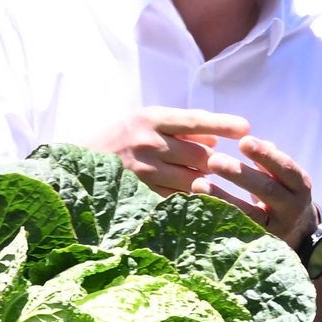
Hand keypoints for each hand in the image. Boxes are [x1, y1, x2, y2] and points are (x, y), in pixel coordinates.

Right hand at [85, 106, 253, 202]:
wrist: (74, 165)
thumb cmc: (118, 140)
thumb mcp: (144, 122)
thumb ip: (179, 128)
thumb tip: (214, 138)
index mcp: (150, 119)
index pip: (194, 120)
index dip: (223, 123)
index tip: (246, 127)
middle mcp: (148, 143)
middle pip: (200, 155)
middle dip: (216, 162)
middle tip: (229, 168)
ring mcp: (144, 172)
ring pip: (193, 180)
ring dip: (208, 183)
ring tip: (217, 186)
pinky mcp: (141, 196)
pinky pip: (177, 199)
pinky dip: (191, 200)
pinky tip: (199, 202)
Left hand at [195, 132, 319, 254]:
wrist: (299, 233)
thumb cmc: (283, 193)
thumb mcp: (284, 176)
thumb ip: (269, 159)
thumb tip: (252, 140)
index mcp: (300, 185)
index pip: (285, 168)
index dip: (265, 155)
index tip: (243, 142)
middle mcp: (292, 208)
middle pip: (267, 190)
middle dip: (240, 174)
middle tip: (214, 160)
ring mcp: (277, 228)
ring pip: (250, 213)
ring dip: (223, 198)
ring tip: (198, 184)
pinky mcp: (260, 243)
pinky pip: (238, 230)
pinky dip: (219, 217)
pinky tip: (199, 206)